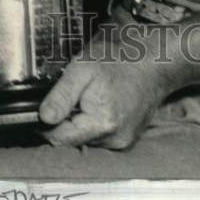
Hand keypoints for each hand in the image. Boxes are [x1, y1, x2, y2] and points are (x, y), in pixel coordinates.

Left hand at [38, 28, 175, 149]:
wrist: (156, 59)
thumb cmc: (122, 58)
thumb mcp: (84, 67)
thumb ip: (62, 95)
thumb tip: (42, 118)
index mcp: (102, 124)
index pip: (58, 138)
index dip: (46, 121)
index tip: (48, 103)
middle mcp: (115, 140)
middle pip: (72, 139)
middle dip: (67, 118)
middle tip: (75, 92)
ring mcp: (123, 141)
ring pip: (85, 138)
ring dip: (82, 120)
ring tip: (92, 94)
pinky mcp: (128, 139)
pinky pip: (100, 136)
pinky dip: (96, 121)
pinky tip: (103, 101)